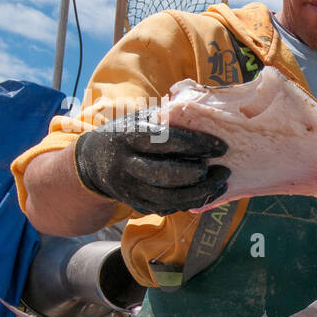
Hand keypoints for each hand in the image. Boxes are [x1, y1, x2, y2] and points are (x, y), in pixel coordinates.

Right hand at [74, 111, 229, 214]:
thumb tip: (202, 108)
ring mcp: (129, 188)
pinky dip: (192, 202)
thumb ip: (165, 117)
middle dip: (198, 174)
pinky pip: (168, 208)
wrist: (92, 162)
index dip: (195, 144)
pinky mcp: (136, 204)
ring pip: (168, 197)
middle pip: (165, 175)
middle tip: (223, 169)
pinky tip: (210, 192)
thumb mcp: (138, 119)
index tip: (221, 146)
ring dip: (200, 192)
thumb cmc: (126, 133)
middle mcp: (125, 165)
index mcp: (126, 137)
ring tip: (222, 181)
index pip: (164, 141)